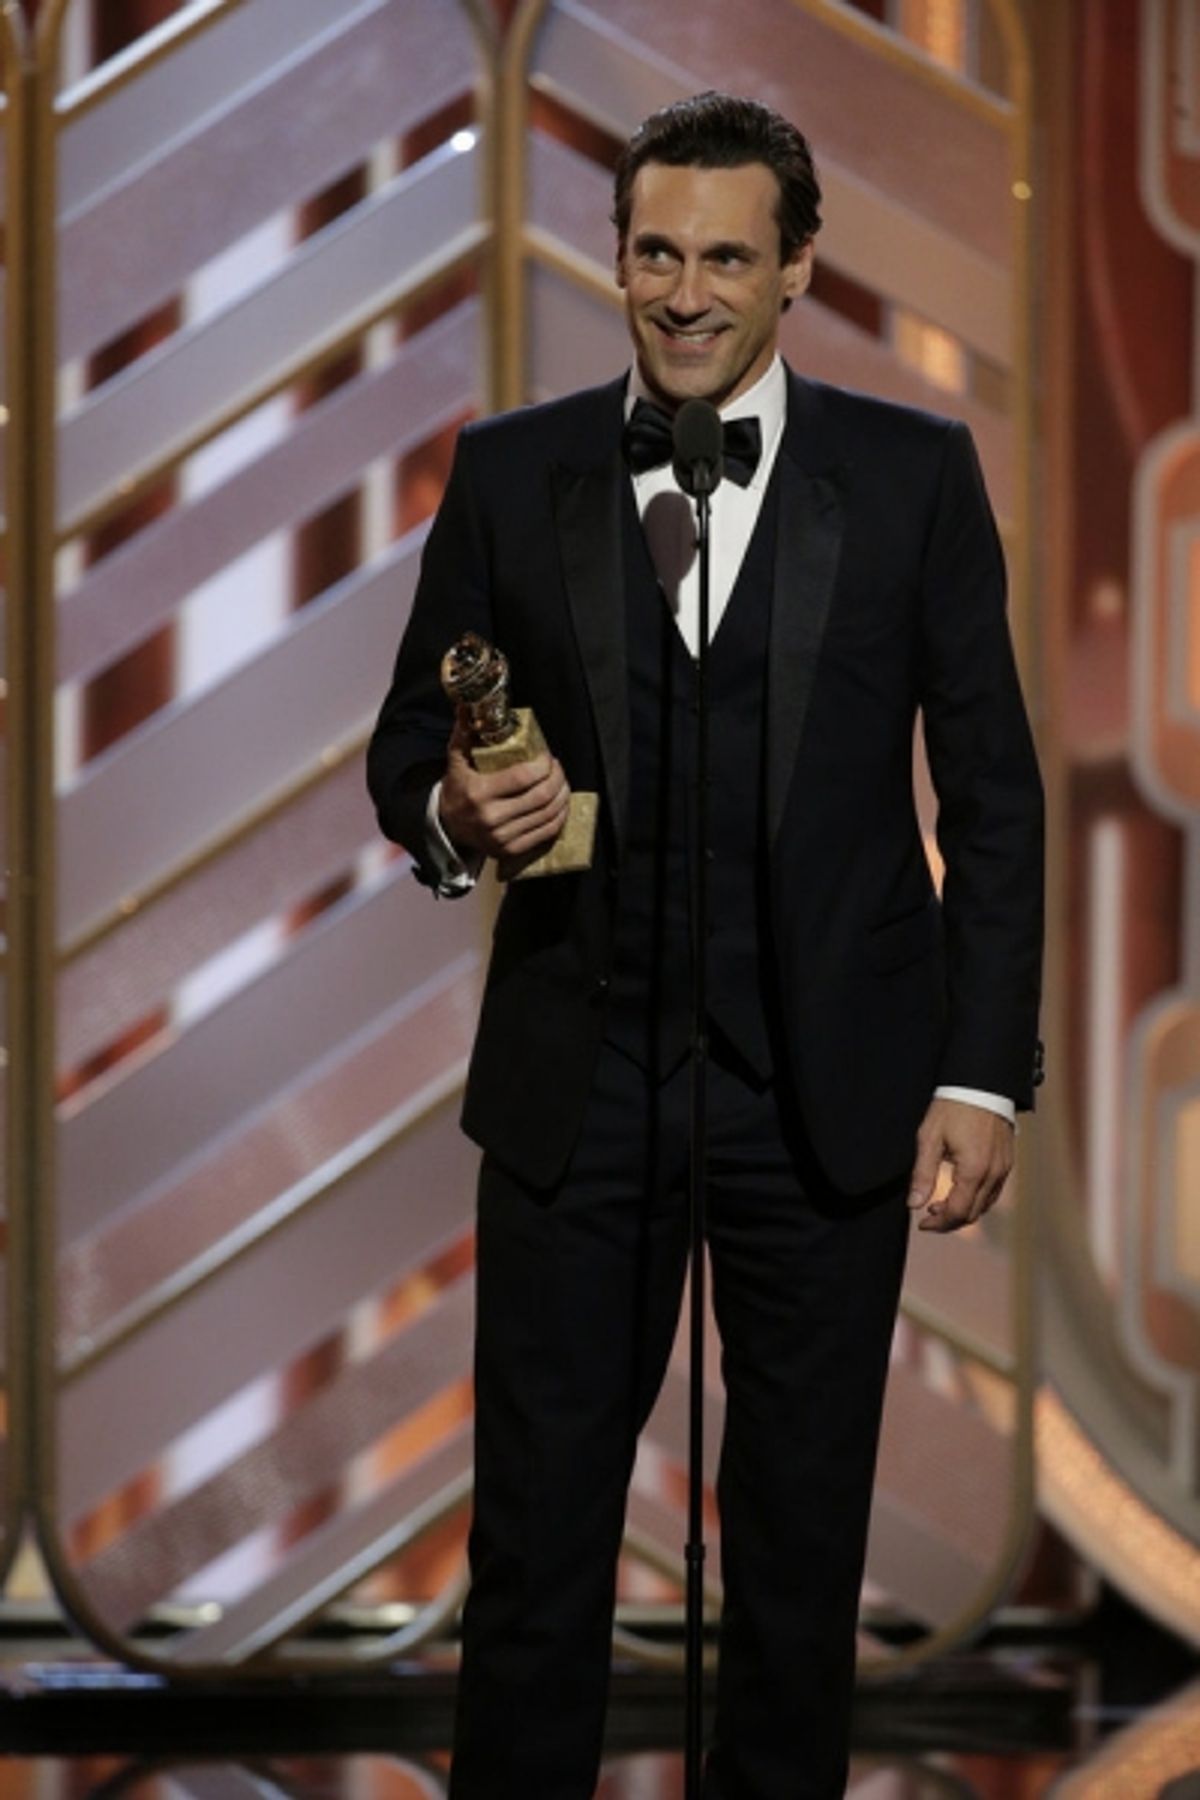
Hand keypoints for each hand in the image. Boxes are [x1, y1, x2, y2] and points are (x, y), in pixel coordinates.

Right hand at [438, 707, 570, 862]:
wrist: (447, 826)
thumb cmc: (457, 787)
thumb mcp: (457, 759)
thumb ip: (464, 731)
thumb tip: (467, 704)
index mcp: (479, 793)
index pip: (523, 777)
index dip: (543, 765)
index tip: (547, 756)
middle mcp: (491, 818)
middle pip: (540, 797)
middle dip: (557, 778)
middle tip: (558, 767)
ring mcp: (502, 838)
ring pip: (547, 815)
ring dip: (562, 796)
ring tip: (562, 782)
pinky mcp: (510, 851)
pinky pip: (545, 833)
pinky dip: (559, 817)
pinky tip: (561, 804)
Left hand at [907, 1097, 1013, 1232]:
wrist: (981, 1083)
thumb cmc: (953, 1107)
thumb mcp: (930, 1138)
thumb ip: (922, 1174)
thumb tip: (914, 1204)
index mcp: (974, 1170)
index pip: (958, 1212)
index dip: (938, 1223)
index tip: (922, 1223)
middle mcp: (993, 1173)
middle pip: (973, 1213)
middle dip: (950, 1221)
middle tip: (928, 1215)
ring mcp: (1004, 1168)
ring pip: (985, 1205)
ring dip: (964, 1210)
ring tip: (941, 1203)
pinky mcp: (1007, 1162)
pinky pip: (994, 1191)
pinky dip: (977, 1199)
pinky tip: (961, 1190)